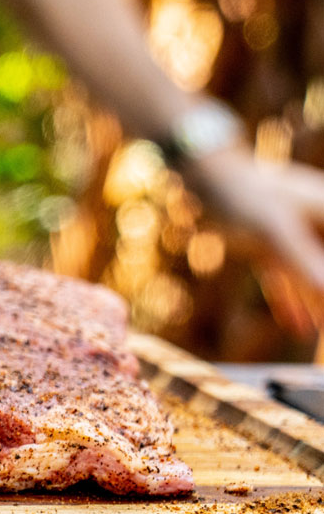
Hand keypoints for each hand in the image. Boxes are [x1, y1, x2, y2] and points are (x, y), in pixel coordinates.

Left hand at [183, 146, 323, 324]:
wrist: (202, 175)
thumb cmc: (244, 194)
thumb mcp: (278, 233)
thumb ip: (309, 267)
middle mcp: (321, 223)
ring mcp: (297, 234)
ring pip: (314, 277)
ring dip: (320, 306)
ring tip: (323, 338)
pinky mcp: (272, 244)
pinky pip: (288, 278)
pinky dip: (293, 301)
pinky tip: (299, 328)